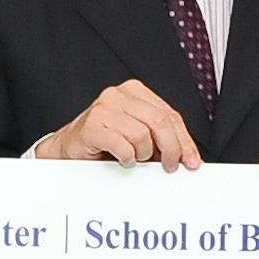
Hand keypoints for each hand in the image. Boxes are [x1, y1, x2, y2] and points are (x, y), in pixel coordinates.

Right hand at [38, 81, 201, 168]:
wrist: (67, 150)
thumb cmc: (103, 144)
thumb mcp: (138, 137)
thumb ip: (161, 139)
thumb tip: (187, 157)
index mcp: (135, 92)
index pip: (170, 115)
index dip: (184, 141)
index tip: (191, 161)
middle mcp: (119, 94)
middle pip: (160, 121)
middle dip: (171, 148)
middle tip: (169, 166)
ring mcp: (104, 107)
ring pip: (142, 134)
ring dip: (142, 154)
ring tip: (134, 159)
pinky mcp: (91, 125)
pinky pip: (122, 144)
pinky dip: (126, 157)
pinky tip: (122, 160)